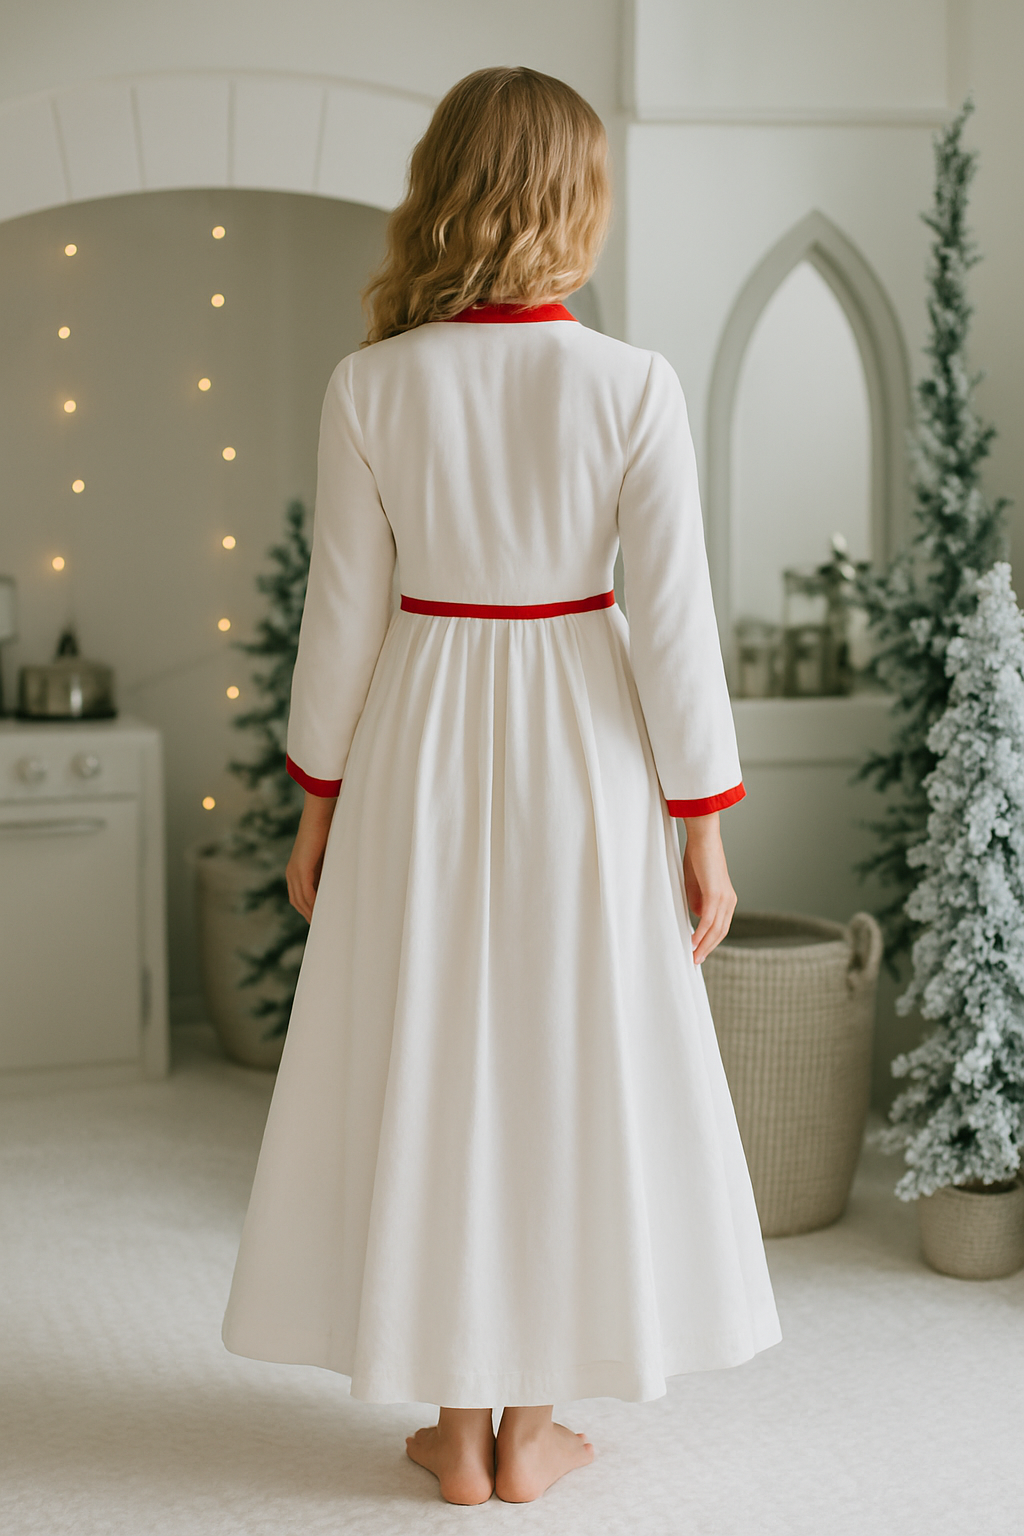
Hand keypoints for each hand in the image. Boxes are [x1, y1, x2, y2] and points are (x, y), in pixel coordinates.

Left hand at [286, 791, 338, 921]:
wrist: (319, 813)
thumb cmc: (327, 828)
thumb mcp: (328, 854)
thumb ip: (328, 868)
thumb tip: (340, 880)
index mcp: (296, 868)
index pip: (298, 896)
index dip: (307, 909)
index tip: (319, 920)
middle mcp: (291, 872)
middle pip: (297, 902)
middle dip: (308, 915)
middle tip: (322, 928)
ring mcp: (294, 871)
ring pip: (301, 900)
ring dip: (311, 913)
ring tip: (323, 925)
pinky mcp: (301, 869)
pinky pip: (306, 893)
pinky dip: (313, 905)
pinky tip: (321, 913)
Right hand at [681, 812, 736, 964]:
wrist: (703, 837)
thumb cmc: (698, 856)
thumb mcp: (696, 883)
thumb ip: (697, 900)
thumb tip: (697, 916)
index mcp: (726, 898)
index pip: (720, 926)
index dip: (710, 941)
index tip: (698, 951)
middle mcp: (729, 901)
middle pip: (721, 932)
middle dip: (707, 948)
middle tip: (695, 961)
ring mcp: (724, 898)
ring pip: (715, 929)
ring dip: (703, 945)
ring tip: (692, 957)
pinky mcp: (716, 894)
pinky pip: (708, 920)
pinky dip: (701, 933)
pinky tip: (692, 942)